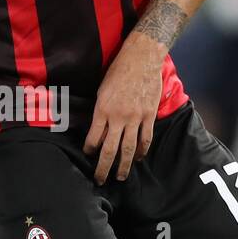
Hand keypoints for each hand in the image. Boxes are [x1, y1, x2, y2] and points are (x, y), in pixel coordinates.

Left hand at [83, 31, 163, 183]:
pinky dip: (141, 151)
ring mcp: (136, 117)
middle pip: (110, 150)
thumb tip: (98, 130)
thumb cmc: (118, 71)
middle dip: (104, 167)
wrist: (141, 58)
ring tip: (121, 176)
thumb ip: (100, 111)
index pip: (93, 138)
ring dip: (124, 165)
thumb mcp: (102, 90)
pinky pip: (145, 138)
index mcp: (102, 109)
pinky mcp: (149, 115)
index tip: (88, 154)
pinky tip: (137, 158)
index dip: (89, 149)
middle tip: (100, 180)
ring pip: (129, 148)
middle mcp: (118, 117)